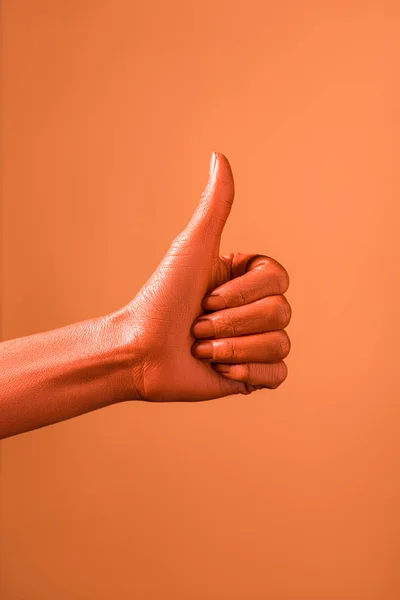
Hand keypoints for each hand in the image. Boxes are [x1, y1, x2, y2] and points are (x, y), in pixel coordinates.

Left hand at [124, 152, 290, 401]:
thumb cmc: (162, 297)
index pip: (279, 279)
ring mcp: (255, 343)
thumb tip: (219, 156)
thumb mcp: (193, 247)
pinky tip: (219, 371)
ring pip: (280, 344)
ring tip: (201, 348)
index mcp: (247, 279)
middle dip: (232, 322)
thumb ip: (215, 206)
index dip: (243, 293)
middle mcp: (255, 309)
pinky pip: (278, 374)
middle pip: (282, 312)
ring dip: (232, 348)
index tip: (206, 296)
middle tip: (197, 325)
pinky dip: (247, 374)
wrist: (141, 351)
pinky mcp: (252, 375)